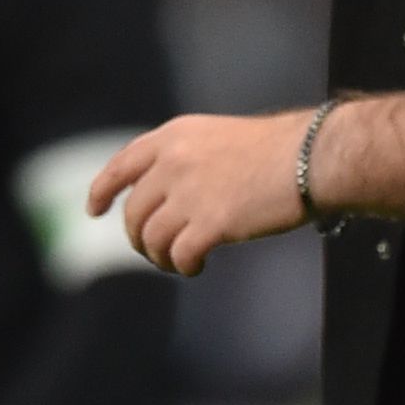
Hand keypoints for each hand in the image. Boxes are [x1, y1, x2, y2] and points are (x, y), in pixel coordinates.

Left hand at [87, 110, 313, 275]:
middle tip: (152, 251)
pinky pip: (178, 255)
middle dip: (138, 237)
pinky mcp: (208, 223)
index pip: (121, 165)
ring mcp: (188, 193)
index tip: (95, 210)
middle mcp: (173, 162)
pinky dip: (183, 266)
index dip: (101, 190)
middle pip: (134, 211)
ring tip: (178, 263)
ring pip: (151, 238)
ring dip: (160, 257)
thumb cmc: (279, 150)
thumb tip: (171, 196)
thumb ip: (187, 159)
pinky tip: (197, 267)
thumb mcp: (219, 137)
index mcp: (173, 137)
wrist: (310, 158)